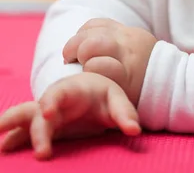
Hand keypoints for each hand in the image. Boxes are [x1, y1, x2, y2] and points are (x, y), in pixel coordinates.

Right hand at [0, 72, 139, 159]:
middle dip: (36, 127)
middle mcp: (55, 101)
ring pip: (26, 118)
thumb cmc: (104, 95)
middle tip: (41, 150)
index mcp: (72, 89)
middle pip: (39, 110)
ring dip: (13, 127)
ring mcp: (47, 114)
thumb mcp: (116, 100)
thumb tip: (134, 130)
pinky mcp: (45, 128)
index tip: (48, 113)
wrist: (95, 95)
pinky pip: (26, 131)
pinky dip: (15, 138)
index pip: (60, 93)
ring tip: (2, 144)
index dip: (52, 101)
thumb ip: (125, 113)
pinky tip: (5, 147)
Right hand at [63, 19, 156, 105]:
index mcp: (128, 75)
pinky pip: (98, 22)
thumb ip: (103, 93)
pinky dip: (84, 31)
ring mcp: (126, 36)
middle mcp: (127, 52)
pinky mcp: (125, 28)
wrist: (166, 76)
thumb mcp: (124, 103)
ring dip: (77, 41)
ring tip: (73, 54)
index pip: (98, 65)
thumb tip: (75, 85)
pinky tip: (81, 42)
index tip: (84, 77)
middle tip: (72, 63)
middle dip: (76, 52)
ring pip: (92, 30)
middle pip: (92, 44)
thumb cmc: (138, 95)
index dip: (87, 69)